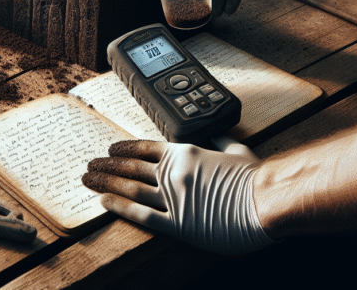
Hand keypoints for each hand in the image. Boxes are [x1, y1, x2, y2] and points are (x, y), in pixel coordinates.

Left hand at [83, 139, 274, 253]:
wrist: (268, 200)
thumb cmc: (256, 177)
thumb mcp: (235, 150)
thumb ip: (220, 141)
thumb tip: (217, 132)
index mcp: (185, 153)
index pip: (145, 147)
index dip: (124, 148)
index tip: (111, 149)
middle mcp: (174, 173)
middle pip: (131, 167)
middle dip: (107, 165)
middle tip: (90, 165)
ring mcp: (174, 198)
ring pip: (130, 187)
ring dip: (106, 182)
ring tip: (88, 179)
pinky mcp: (179, 224)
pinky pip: (141, 214)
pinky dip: (120, 206)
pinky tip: (103, 201)